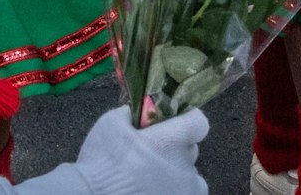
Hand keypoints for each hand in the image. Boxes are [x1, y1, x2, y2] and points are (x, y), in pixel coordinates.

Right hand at [72, 106, 207, 193]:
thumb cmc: (101, 162)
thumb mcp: (110, 123)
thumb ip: (131, 115)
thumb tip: (135, 113)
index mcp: (170, 142)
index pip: (199, 122)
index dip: (188, 120)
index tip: (175, 122)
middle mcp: (184, 168)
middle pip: (191, 152)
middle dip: (175, 150)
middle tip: (151, 154)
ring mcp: (184, 193)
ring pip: (188, 179)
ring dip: (174, 175)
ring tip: (149, 178)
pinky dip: (170, 192)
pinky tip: (147, 190)